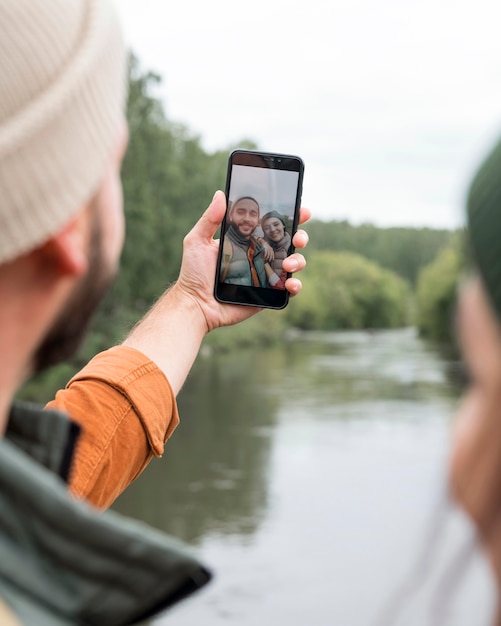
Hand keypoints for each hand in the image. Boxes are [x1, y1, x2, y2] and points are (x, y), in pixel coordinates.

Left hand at [173, 190, 309, 330]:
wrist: (196, 304)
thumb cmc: (194, 273)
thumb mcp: (198, 241)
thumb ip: (210, 219)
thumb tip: (220, 194)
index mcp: (247, 240)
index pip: (272, 226)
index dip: (290, 217)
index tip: (301, 211)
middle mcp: (260, 256)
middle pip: (289, 242)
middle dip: (300, 236)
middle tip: (297, 238)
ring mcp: (266, 275)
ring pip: (294, 264)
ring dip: (298, 260)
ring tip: (288, 264)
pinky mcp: (268, 295)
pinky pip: (289, 289)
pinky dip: (296, 286)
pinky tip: (290, 284)